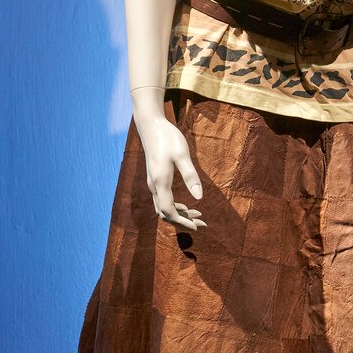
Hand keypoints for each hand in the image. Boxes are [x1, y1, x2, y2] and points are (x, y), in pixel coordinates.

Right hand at [133, 110, 203, 231]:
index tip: (198, 226)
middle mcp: (154, 185)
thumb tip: (199, 197)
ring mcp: (153, 182)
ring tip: (197, 214)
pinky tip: (186, 204)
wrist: (151, 125)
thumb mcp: (182, 155)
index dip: (183, 221)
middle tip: (202, 223)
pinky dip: (174, 205)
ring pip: (163, 207)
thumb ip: (190, 176)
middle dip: (182, 221)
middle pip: (165, 213)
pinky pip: (162, 199)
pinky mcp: (155, 178)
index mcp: (160, 182)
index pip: (169, 211)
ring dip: (179, 214)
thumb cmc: (168, 138)